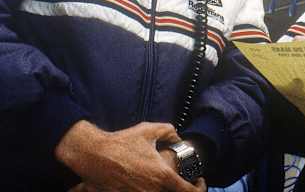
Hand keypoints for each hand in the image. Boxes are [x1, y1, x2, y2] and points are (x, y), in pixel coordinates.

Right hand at [56, 120, 201, 191]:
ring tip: (164, 182)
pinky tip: (145, 183)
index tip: (199, 181)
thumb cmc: (122, 142)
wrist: (94, 154)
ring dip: (164, 189)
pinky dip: (146, 190)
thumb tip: (178, 138)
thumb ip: (169, 131)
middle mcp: (152, 191)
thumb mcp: (150, 130)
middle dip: (181, 189)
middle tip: (182, 182)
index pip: (188, 191)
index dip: (199, 188)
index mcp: (162, 176)